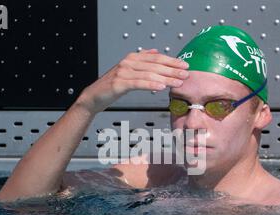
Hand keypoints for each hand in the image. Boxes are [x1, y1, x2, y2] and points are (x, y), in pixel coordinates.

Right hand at [74, 48, 189, 113]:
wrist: (93, 97)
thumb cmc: (111, 86)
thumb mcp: (128, 70)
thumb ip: (141, 60)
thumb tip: (155, 51)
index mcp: (132, 58)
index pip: (156, 57)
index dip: (172, 61)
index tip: (184, 65)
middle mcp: (128, 62)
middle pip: (155, 65)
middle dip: (172, 70)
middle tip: (185, 74)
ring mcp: (123, 72)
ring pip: (149, 74)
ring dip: (166, 78)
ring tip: (177, 83)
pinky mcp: (119, 84)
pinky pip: (139, 83)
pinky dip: (151, 85)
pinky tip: (161, 87)